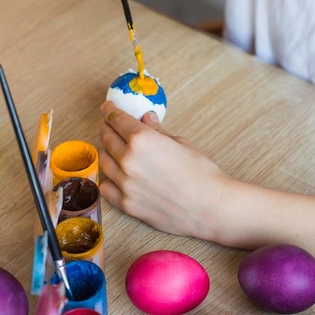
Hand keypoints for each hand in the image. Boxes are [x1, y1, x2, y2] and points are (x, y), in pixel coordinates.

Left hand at [99, 101, 228, 239]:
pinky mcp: (127, 203)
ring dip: (107, 152)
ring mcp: (125, 183)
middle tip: (111, 126)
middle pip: (107, 138)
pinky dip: (109, 178)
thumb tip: (146, 119)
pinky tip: (116, 175)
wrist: (210, 207)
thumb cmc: (201, 173)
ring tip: (115, 150)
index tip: (107, 107)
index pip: (116, 119)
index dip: (109, 110)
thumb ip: (158, 131)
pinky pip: (106, 187)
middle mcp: (128, 160)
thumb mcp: (181, 143)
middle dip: (107, 128)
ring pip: (103, 161)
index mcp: (142, 139)